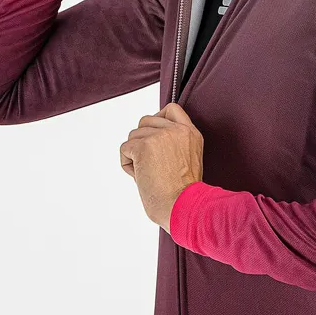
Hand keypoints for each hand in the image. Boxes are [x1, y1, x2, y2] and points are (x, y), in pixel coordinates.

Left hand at [120, 103, 203, 233]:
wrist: (182, 205)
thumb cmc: (184, 193)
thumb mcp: (189, 160)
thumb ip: (175, 143)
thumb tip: (149, 137)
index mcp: (191, 134)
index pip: (171, 109)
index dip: (158, 119)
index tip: (154, 136)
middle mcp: (177, 130)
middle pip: (146, 120)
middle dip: (142, 140)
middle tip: (150, 163)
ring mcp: (160, 136)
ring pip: (133, 135)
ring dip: (135, 154)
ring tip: (147, 173)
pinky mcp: (144, 146)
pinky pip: (124, 149)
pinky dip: (127, 164)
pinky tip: (140, 176)